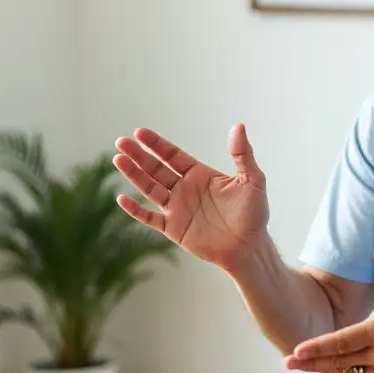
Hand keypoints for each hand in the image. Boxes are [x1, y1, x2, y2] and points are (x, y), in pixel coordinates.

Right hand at [113, 123, 269, 271]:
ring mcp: (177, 209)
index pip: (172, 155)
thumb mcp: (253, 180)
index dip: (156, 144)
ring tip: (118, 160)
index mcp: (200, 174)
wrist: (249, 246)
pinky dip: (136, 210)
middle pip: (156, 169)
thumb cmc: (254, 213)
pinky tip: (122, 199)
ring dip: (134, 176)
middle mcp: (185, 188)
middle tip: (121, 142)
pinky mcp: (174, 229)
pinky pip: (150, 218)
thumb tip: (239, 126)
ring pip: (149, 189)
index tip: (140, 132)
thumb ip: (243, 154)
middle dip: (138, 156)